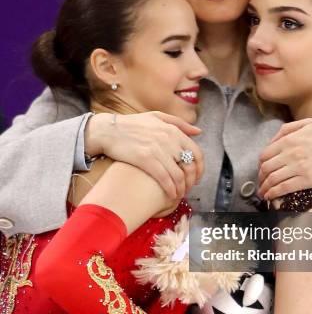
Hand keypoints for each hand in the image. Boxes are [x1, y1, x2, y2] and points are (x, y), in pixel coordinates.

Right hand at [85, 111, 203, 199]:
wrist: (108, 130)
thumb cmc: (132, 124)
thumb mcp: (158, 117)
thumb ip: (180, 124)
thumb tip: (199, 131)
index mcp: (173, 130)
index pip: (197, 153)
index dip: (200, 169)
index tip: (197, 177)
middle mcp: (169, 139)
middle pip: (190, 166)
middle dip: (191, 181)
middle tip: (188, 189)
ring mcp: (158, 150)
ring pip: (178, 176)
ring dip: (181, 189)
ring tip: (178, 195)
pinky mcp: (146, 160)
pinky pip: (165, 179)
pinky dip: (170, 190)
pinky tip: (170, 196)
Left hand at [258, 119, 311, 199]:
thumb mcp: (309, 124)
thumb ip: (288, 129)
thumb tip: (272, 141)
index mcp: (290, 139)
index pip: (265, 154)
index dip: (260, 165)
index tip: (262, 170)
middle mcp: (291, 153)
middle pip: (266, 168)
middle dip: (260, 178)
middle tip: (261, 184)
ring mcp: (298, 167)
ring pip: (272, 179)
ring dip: (264, 188)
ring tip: (263, 193)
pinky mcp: (307, 180)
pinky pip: (284, 188)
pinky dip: (274, 194)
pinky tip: (271, 197)